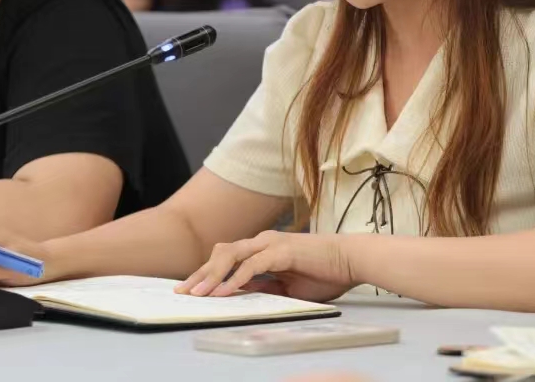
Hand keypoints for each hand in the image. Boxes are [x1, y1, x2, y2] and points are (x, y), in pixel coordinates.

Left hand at [175, 231, 354, 301]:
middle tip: (183, 291)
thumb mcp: (288, 286)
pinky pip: (252, 265)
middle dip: (200, 273)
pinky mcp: (282, 250)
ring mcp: (272, 242)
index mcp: (263, 247)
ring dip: (212, 275)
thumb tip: (242, 293)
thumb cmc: (325, 272)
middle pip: (222, 253)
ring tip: (197, 293)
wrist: (352, 260)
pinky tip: (224, 292)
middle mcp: (263, 240)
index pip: (227, 258)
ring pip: (232, 255)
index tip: (190, 290)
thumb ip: (265, 286)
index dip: (207, 274)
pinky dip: (236, 279)